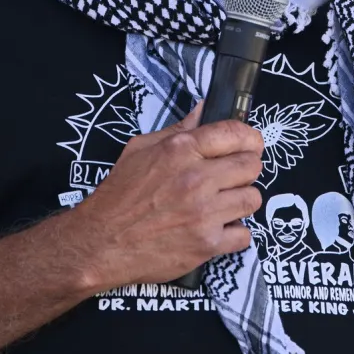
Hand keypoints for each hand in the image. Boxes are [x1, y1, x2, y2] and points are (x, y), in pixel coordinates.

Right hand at [72, 104, 264, 290]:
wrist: (100, 242)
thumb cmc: (119, 195)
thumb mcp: (141, 149)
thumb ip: (178, 129)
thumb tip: (203, 108)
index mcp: (181, 150)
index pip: (235, 133)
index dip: (248, 137)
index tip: (249, 144)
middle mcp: (196, 179)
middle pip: (251, 165)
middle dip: (245, 169)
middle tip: (232, 176)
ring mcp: (204, 213)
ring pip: (252, 199)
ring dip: (240, 200)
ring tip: (222, 203)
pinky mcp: (207, 244)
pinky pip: (244, 235)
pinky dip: (233, 233)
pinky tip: (216, 228)